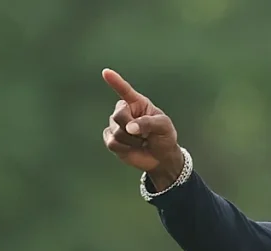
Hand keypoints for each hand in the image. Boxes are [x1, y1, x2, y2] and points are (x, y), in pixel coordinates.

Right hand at [101, 68, 183, 187]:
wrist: (161, 157)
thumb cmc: (164, 137)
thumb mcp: (163, 127)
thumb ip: (147, 123)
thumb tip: (129, 128)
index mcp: (138, 103)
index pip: (125, 90)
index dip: (116, 82)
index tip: (106, 72)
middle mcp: (125, 111)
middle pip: (118, 115)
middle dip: (132, 127)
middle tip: (145, 135)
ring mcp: (116, 125)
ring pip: (116, 131)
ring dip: (133, 140)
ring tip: (142, 141)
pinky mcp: (111, 139)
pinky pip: (112, 143)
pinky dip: (125, 148)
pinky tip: (133, 148)